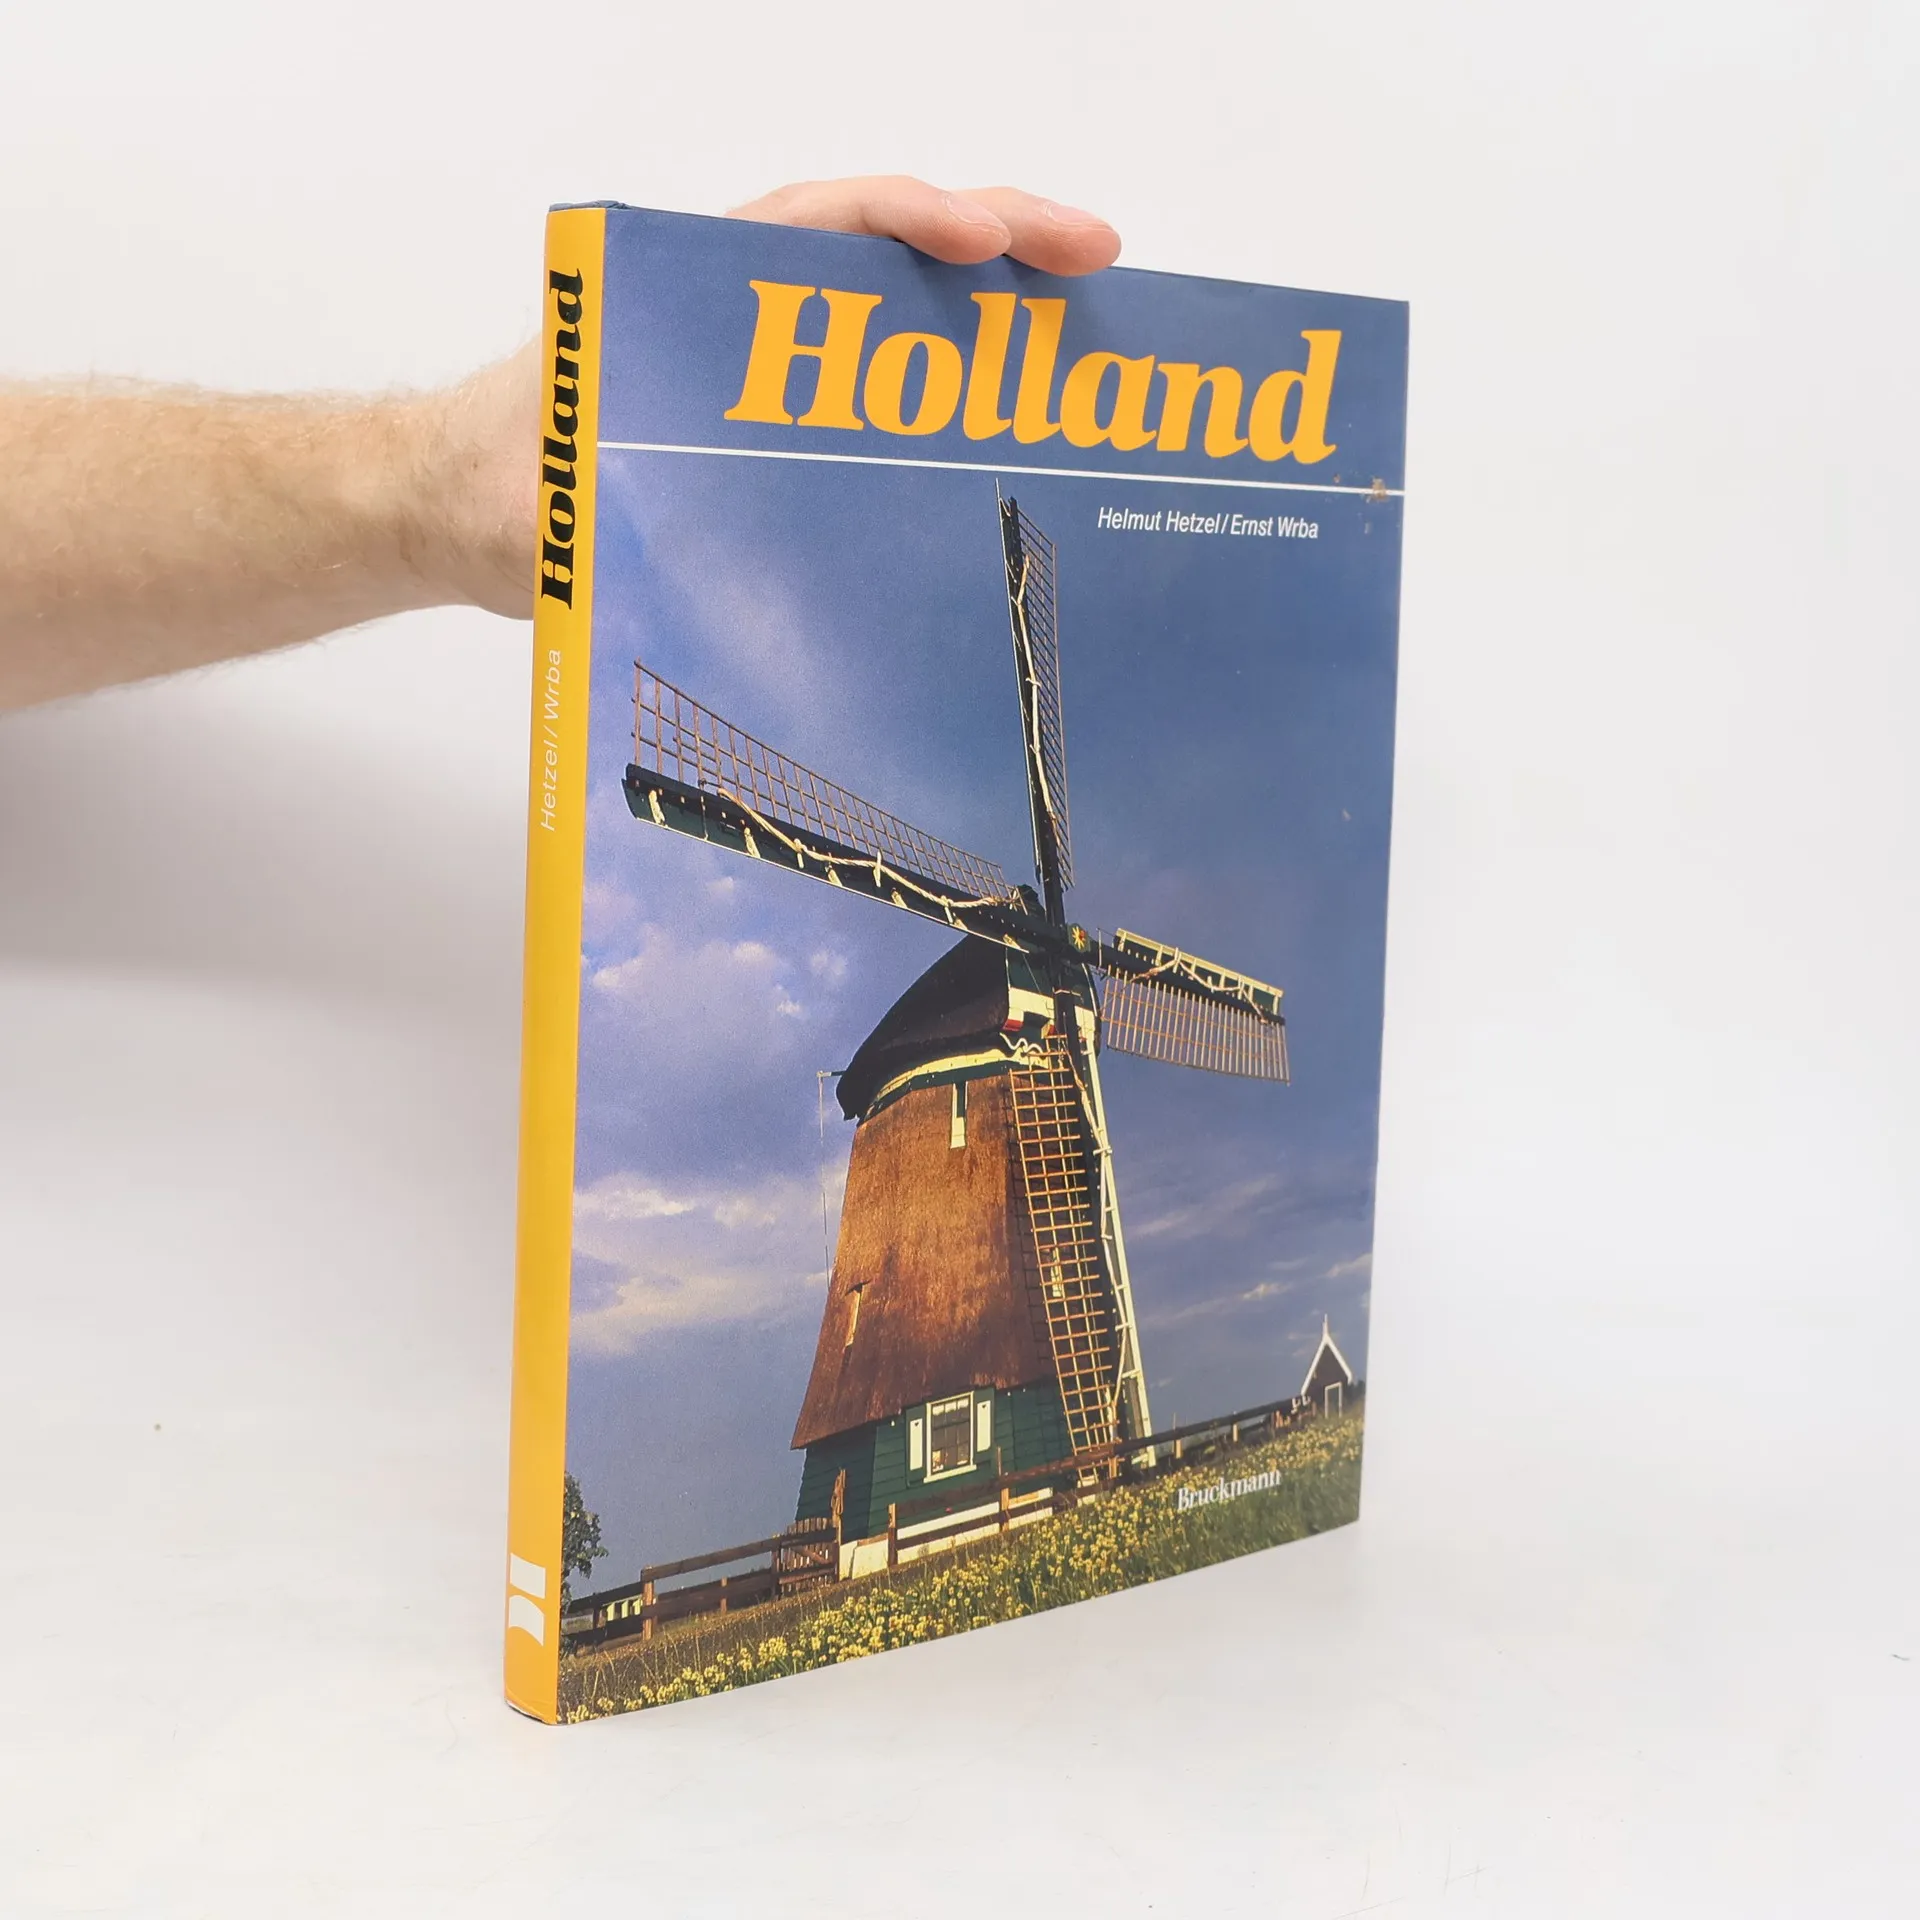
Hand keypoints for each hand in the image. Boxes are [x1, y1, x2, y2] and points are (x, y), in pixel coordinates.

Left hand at [427, 179, 1121, 618]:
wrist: (463, 516)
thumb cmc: (499, 490)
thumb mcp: (556, 492)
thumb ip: (616, 503)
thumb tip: (708, 543)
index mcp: (687, 295)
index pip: (817, 227)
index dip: (908, 218)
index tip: (982, 240)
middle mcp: (742, 314)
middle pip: (885, 250)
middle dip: (997, 240)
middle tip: (1097, 258)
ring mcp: (770, 367)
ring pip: (897, 314)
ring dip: (991, 313)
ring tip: (1087, 334)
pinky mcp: (780, 423)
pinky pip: (882, 394)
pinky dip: (952, 389)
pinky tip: (1013, 418)